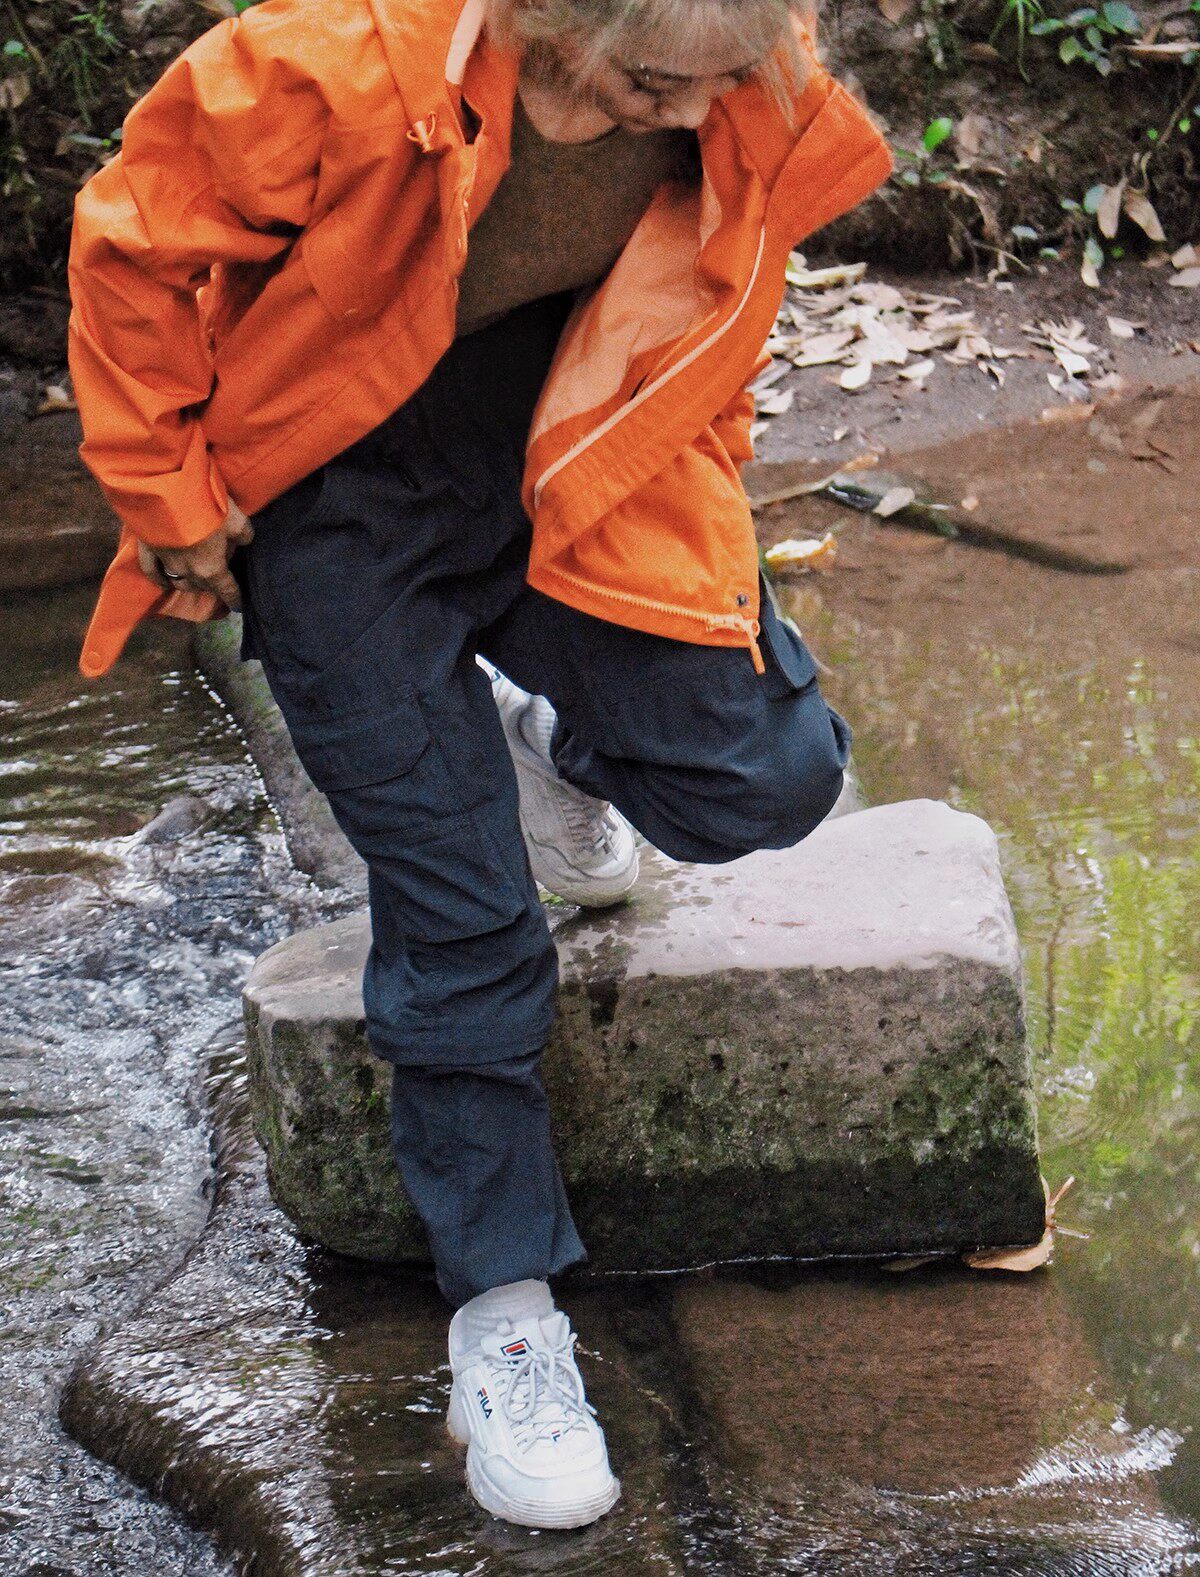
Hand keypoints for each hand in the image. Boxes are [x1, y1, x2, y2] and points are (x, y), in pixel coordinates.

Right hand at [138, 502, 253, 611]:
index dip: (234, 598)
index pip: (226, 590)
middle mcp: (187, 570)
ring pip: (179, 581)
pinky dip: (159, 578)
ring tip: (196, 578)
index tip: (238, 605)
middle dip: (213, 584)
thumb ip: (243, 535)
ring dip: (189, 582)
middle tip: (221, 575)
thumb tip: (242, 541)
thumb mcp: (237, 520)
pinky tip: (163, 581)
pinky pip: (152, 571)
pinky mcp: (146, 548)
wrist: (165, 488)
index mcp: (211, 568)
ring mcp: (164, 561)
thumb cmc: (206, 506)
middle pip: (203, 585)